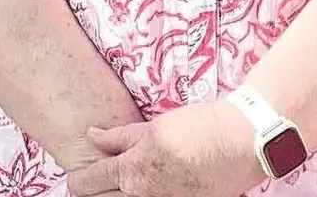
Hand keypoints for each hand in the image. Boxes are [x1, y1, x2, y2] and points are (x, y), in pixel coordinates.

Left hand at [69, 100, 265, 196]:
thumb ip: (119, 136)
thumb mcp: (153, 127)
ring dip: (120, 195)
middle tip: (93, 185)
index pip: (90, 182)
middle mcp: (143, 196)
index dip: (78, 180)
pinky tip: (147, 189)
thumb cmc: (198, 128)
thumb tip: (92, 136)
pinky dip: (144, 196)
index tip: (76, 179)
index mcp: (131, 172)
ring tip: (121, 185)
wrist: (240, 142)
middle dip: (94, 193)